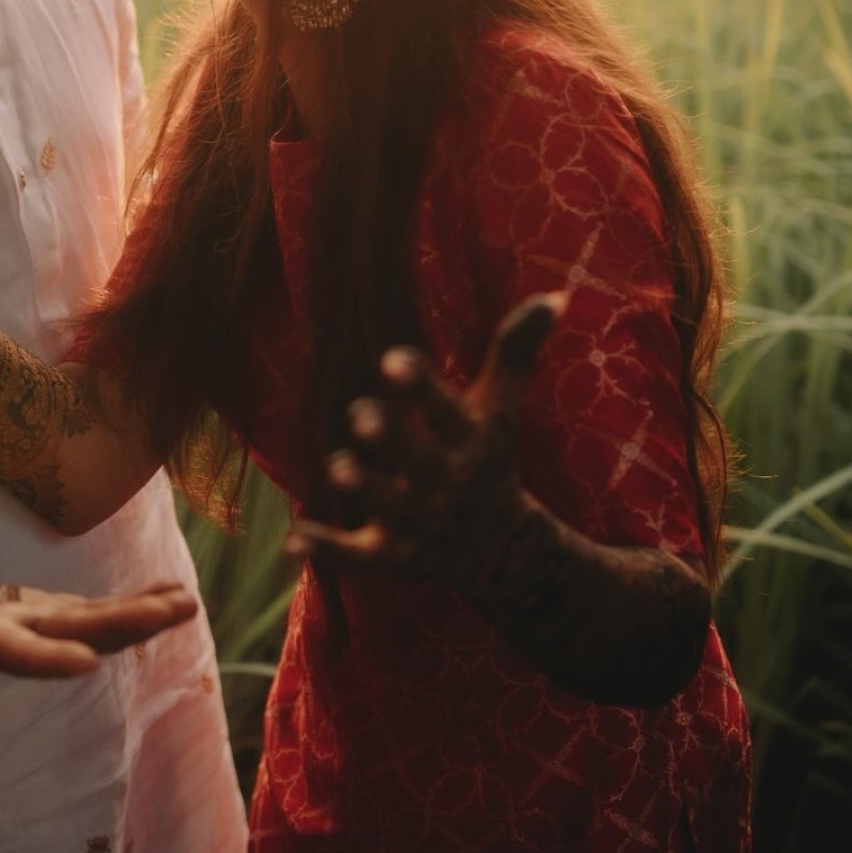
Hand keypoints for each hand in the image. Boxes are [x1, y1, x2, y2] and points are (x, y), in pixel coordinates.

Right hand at [0, 575, 198, 680]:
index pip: (12, 653)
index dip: (44, 660)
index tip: (85, 665)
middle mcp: (17, 641)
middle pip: (76, 634)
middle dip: (125, 625)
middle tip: (178, 610)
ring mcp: (36, 630)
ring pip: (97, 625)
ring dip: (143, 615)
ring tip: (188, 602)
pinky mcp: (44, 616)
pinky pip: (97, 611)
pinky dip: (135, 601)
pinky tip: (172, 593)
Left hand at [289, 292, 565, 593]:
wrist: (505, 555)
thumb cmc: (490, 461)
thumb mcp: (502, 410)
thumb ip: (515, 353)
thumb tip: (556, 295)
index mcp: (469, 443)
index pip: (446, 412)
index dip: (420, 388)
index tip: (394, 359)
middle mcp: (444, 484)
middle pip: (416, 461)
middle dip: (391, 440)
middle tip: (362, 417)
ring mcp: (416, 523)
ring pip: (387, 506)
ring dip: (364, 490)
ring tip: (337, 467)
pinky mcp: (390, 556)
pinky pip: (357, 557)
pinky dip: (327, 550)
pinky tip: (295, 538)